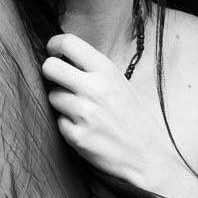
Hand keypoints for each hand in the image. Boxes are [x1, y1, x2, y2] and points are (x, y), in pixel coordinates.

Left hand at [41, 33, 173, 185]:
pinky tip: (86, 128)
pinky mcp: (77, 136)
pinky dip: (68, 124)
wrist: (147, 155)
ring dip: (62, 102)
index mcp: (106, 71)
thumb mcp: (120, 83)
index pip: (68, 43)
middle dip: (51, 72)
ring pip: (53, 96)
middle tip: (59, 80)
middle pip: (50, 67)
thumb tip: (64, 56)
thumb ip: (94, 70)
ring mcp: (84, 113)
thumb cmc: (134, 118)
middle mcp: (94, 88)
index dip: (55, 45)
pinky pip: (59, 121)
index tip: (54, 52)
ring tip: (82, 111)